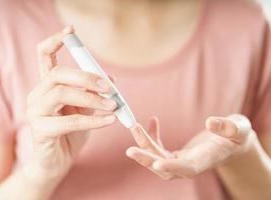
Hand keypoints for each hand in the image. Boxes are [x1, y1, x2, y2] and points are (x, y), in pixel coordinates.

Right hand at [24, 27, 116, 182]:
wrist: (58, 162)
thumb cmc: (71, 133)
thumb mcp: (86, 109)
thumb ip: (94, 93)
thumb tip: (112, 79)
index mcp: (47, 86)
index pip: (44, 56)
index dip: (55, 41)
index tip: (71, 31)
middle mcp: (37, 95)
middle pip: (57, 74)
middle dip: (86, 76)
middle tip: (109, 87)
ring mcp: (35, 113)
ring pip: (61, 94)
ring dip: (91, 98)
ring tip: (113, 105)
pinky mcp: (40, 131)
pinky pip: (69, 121)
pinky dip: (93, 120)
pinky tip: (110, 120)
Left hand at [126, 114, 255, 179]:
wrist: (233, 142)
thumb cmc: (237, 135)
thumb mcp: (239, 128)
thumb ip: (228, 127)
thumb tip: (210, 122)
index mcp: (207, 160)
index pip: (187, 169)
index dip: (172, 167)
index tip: (156, 164)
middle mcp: (192, 164)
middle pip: (166, 169)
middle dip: (147, 160)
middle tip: (129, 150)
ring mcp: (183, 161)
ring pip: (159, 158)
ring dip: (145, 145)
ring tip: (135, 127)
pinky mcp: (178, 155)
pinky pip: (160, 149)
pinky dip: (153, 137)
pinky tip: (152, 121)